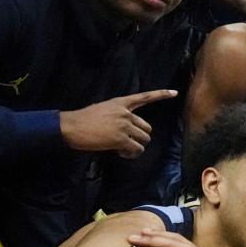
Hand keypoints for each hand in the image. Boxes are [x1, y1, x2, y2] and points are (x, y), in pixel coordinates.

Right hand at [60, 89, 175, 157]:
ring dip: (136, 147)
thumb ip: (117, 116)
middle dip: (140, 138)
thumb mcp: (102, 110)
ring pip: (144, 140)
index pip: (144, 97)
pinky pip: (136, 149)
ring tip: (123, 149)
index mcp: (120, 103)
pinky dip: (131, 154)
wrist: (70, 127)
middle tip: (127, 143)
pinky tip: (120, 153)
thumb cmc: (82, 120)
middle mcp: (125, 112)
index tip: (175, 92)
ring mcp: (124, 125)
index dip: (161, 94)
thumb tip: (126, 129)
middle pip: (147, 128)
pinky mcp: (121, 138)